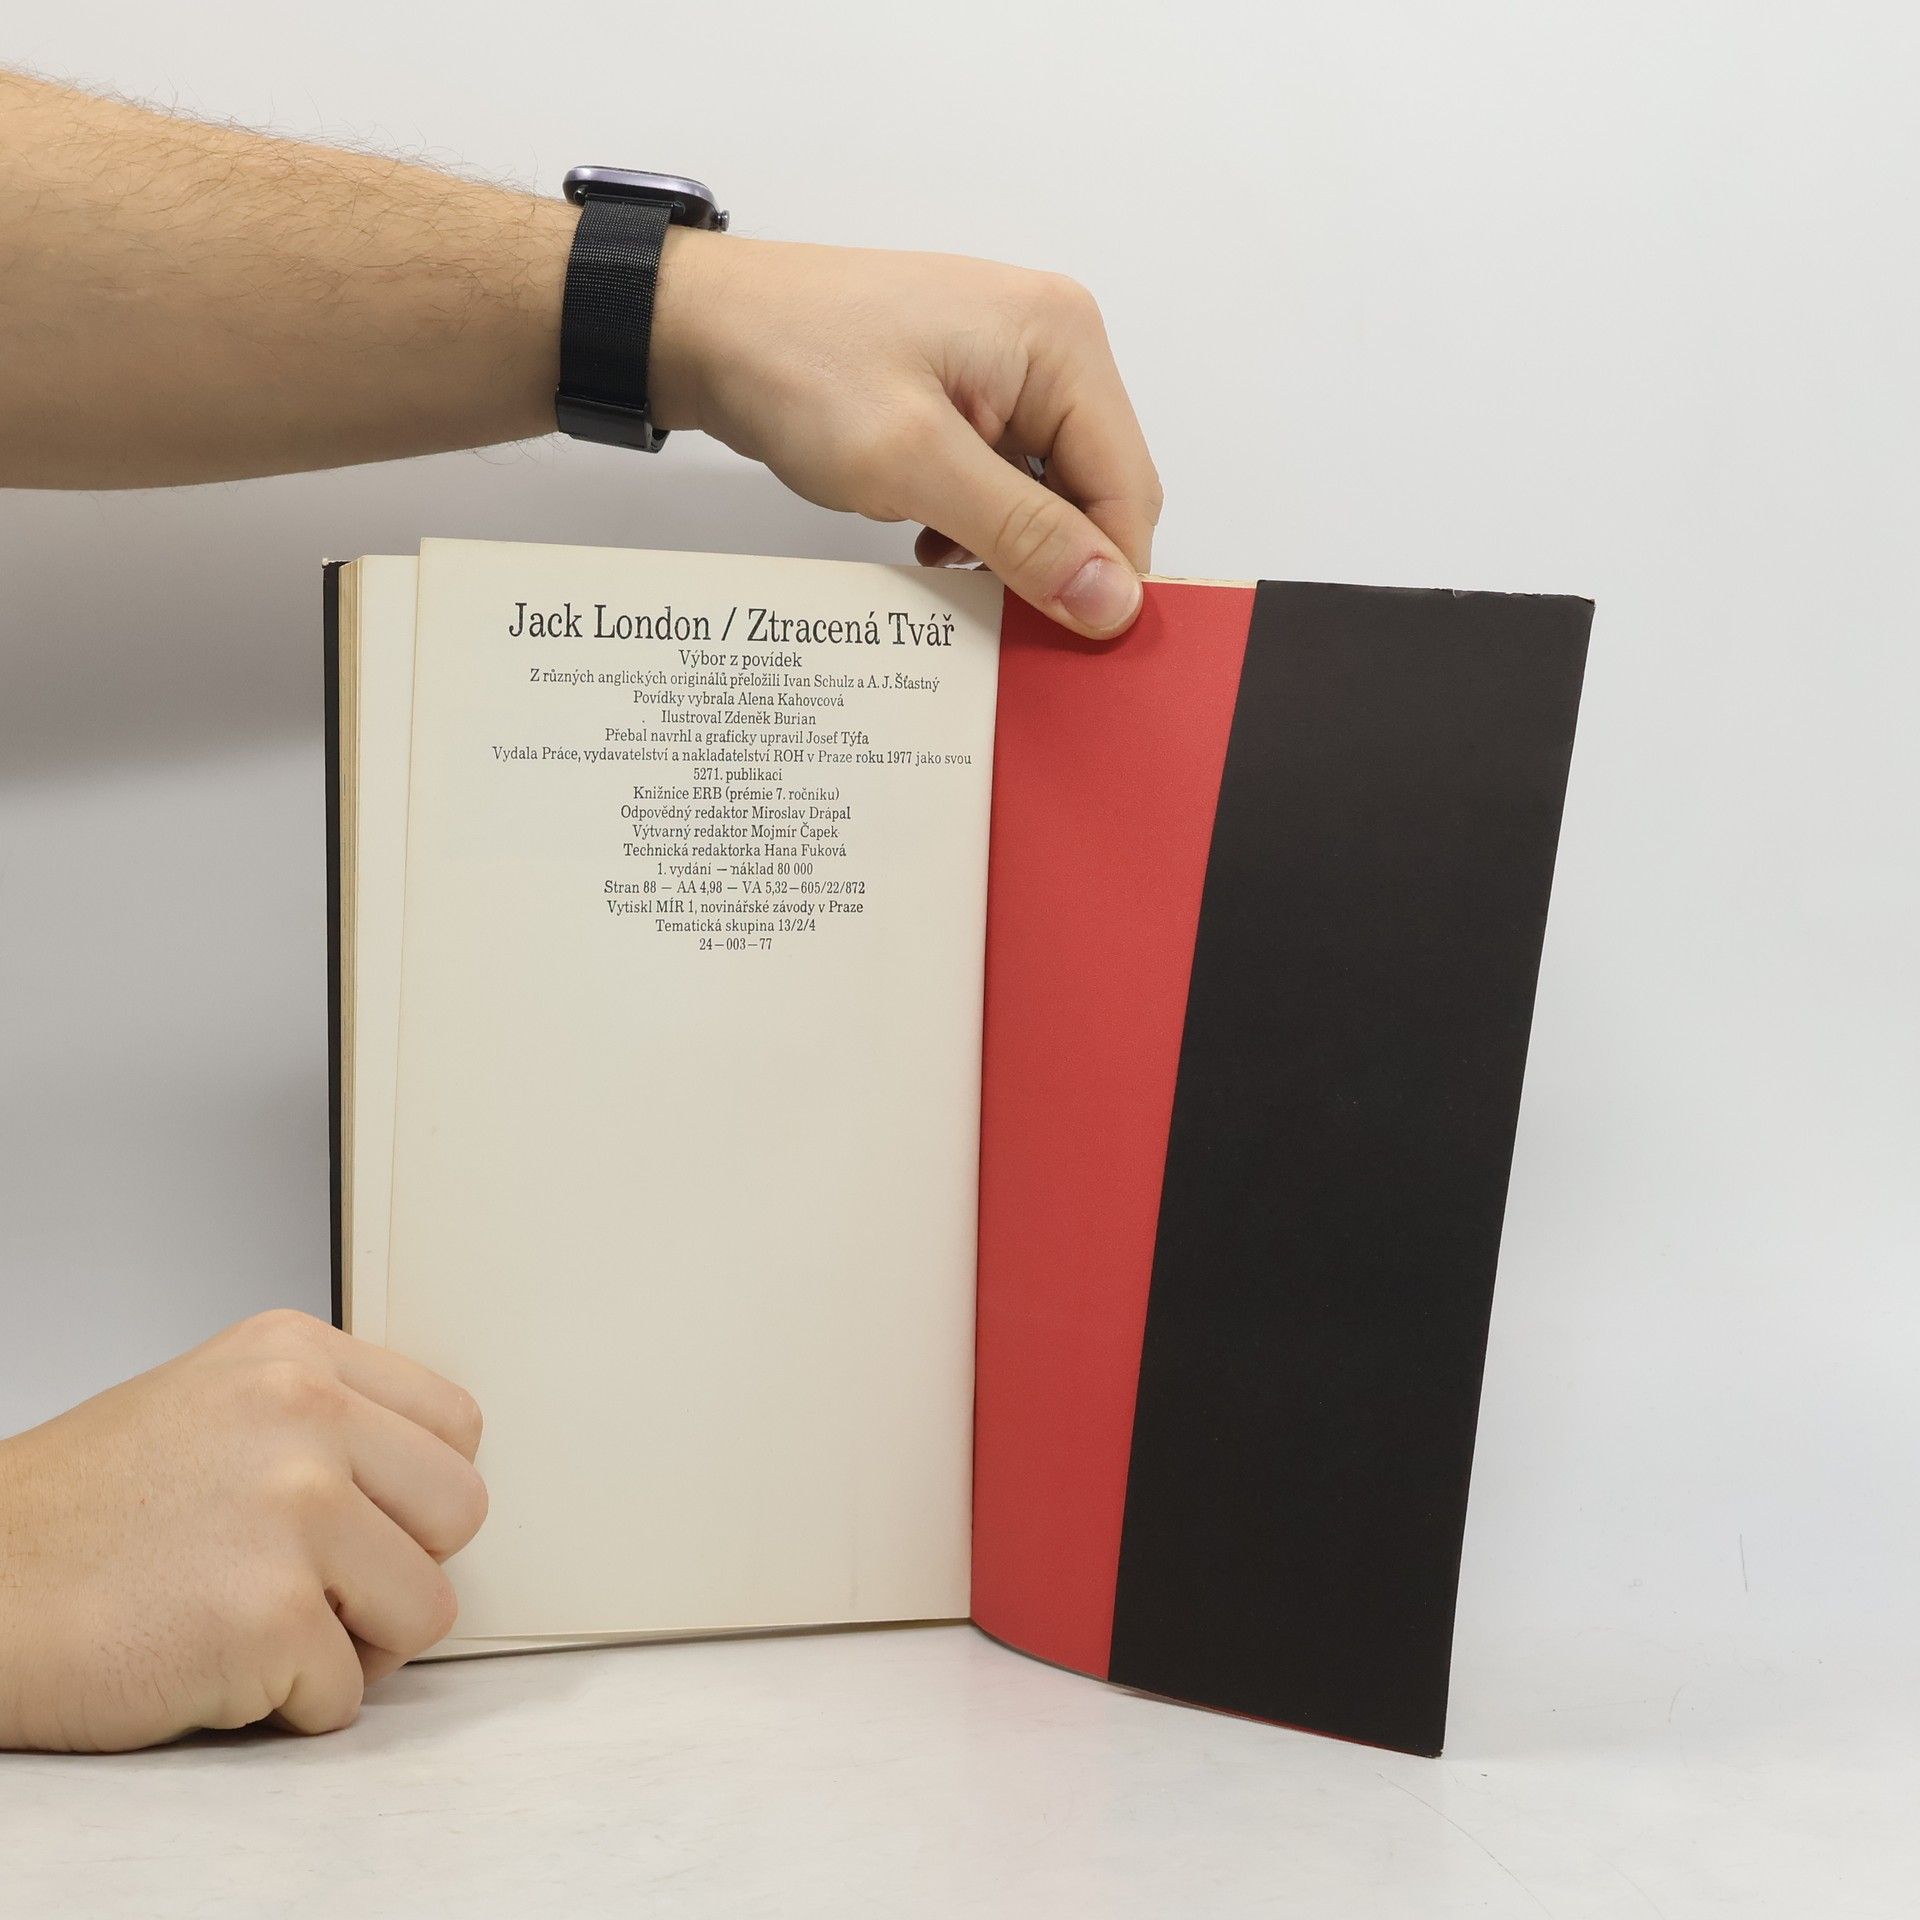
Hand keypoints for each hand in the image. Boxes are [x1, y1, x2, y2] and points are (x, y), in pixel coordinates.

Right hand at [0, 1310, 486, 1751]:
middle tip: (318, 1585)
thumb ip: (323, 1418)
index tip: (368, 1521)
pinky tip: (217, 1667)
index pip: (456, 1425)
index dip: (416, 1494)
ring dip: (356, 1643)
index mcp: (296, 1356)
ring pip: (427, 1609)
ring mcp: (294, 1515)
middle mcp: (305, 1416)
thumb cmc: (77, 1515)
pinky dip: (289, 1706)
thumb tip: (421, 1475)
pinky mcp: (268, 1621)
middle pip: (460, 1512)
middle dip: (401, 1567)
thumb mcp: (213, 1402)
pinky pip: (348, 1696)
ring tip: (267, 1629)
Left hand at [651, 232, 1162, 639]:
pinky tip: (929, 534)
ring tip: (938, 549)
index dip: (1103, 573)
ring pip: (1051, 495)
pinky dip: (979, 524)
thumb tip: (1110, 599)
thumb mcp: (913, 463)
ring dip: (1008, 544)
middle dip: (1051, 557)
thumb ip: (1022, 534)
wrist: (705, 328)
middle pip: (1097, 492)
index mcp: (1061, 341)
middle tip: (988, 600)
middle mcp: (1052, 345)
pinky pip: (1008, 482)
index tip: (1061, 636)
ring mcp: (1012, 370)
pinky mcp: (973, 395)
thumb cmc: (794, 365)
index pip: (1127, 488)